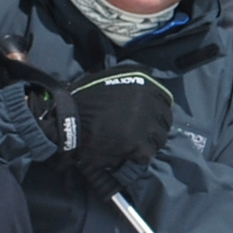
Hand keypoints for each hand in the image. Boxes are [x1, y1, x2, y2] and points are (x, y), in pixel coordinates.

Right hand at [66, 66, 176, 188]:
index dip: (156, 113)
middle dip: (154, 129)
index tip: (147, 119)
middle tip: (139, 135)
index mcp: (144, 82)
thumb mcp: (108, 76)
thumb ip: (129, 77)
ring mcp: (145, 122)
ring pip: (159, 139)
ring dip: (148, 143)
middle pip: (165, 121)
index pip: (165, 101)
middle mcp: (149, 99)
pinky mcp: (138, 143)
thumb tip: (147, 77)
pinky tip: (126, 155)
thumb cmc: (84, 98)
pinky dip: (138, 157)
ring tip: (132, 146)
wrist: (68, 119)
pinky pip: (147, 154)